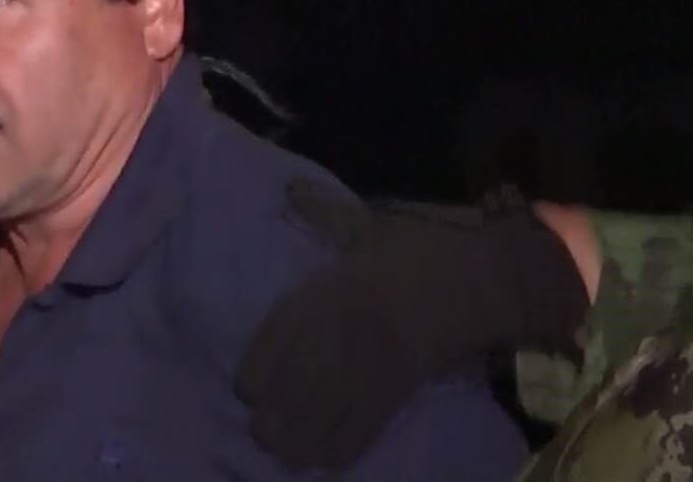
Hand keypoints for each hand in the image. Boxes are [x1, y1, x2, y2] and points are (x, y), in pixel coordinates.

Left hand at [236, 191, 589, 470]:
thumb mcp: (330, 261)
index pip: (253, 371)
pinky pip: (351, 440)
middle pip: (276, 412)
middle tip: (267, 428)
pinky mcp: (389, 398)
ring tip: (289, 446)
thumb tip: (278, 315)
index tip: (254, 387)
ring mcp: (356, 375)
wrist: (460, 279)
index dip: (251, 385)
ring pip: (308, 433)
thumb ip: (307, 293)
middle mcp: (322, 344)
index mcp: (303, 306)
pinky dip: (334, 453)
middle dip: (267, 426)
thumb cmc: (398, 258)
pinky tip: (326, 452)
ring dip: (293, 445)